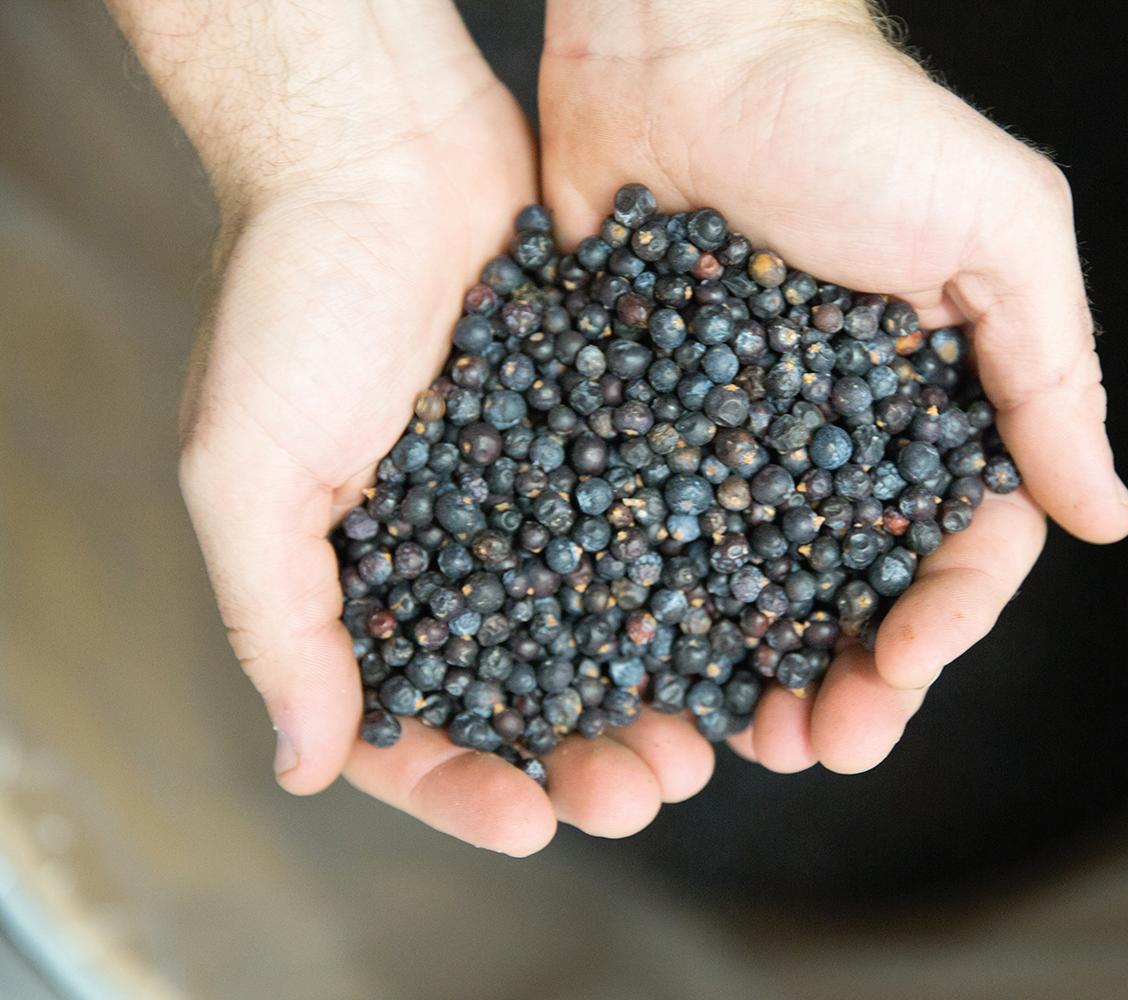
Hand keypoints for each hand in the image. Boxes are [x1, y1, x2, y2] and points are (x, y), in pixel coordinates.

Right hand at [111, 0, 706, 853]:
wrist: (380, 144)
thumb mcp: (244, 468)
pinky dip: (687, 585)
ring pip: (601, 625)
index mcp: (362, 581)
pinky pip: (648, 528)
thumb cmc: (289, 297)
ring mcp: (533, 497)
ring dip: (649, 693)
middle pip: (523, 693)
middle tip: (641, 790)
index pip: (406, 722)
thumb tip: (301, 764)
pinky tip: (737, 627)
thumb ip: (277, 618)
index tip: (527, 823)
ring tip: (702, 737)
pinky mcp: (601, 434)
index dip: (463, 786)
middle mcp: (455, 552)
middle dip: (580, 756)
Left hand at [540, 0, 1127, 773]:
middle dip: (850, 676)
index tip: (900, 673)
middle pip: (856, 587)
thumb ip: (1052, 371)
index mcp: (936, 403)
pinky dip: (660, 600)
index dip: (942, 622)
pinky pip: (655, 528)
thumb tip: (1108, 519)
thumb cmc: (854, 120)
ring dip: (760, 666)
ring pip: (757, 582)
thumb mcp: (996, 227)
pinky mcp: (643, 418)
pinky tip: (645, 661)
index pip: (962, 544)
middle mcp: (840, 435)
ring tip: (743, 739)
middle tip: (820, 747)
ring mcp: (738, 434)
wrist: (686, 45)